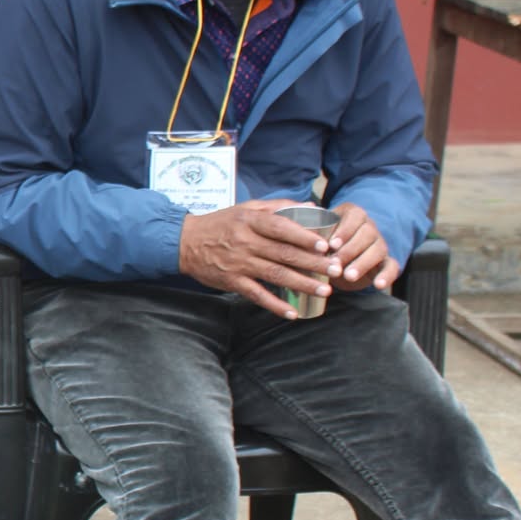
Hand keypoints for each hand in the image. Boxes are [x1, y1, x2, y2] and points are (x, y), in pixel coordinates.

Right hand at [177, 198, 333, 319]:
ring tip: (324, 290)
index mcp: (250, 221)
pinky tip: (293, 312)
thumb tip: (310, 206)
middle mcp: (245, 242)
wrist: (184, 242)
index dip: (304, 237)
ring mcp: (238, 263)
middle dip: (313, 264)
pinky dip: (275, 305)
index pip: (281, 228)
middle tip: (336, 271)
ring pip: (276, 275)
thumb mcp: (246, 208)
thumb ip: (277, 207)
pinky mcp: (232, 281)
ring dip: (302, 284)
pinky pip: (257, 295)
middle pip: (284, 254)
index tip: (325, 245)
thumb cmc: (220, 223)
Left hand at [323, 202, 400, 291]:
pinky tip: (378, 285)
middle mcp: (369, 227)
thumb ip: (314, 229)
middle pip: (368, 233)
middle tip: (336, 263)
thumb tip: (310, 225)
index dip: (345, 230)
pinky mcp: (386, 262)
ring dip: (363, 264)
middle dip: (350, 249)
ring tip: (348, 276)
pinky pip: (391, 267)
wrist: (334, 263)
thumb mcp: (316, 234)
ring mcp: (379, 244)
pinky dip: (387, 276)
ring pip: (378, 250)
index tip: (332, 244)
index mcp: (353, 215)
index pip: (355, 216)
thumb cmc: (322, 243)